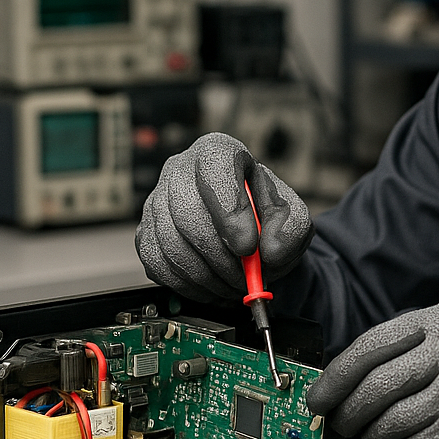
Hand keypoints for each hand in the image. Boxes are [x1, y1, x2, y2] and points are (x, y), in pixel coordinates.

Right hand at [135, 132, 313, 302]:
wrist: (249, 236)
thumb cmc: (266, 218)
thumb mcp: (293, 217)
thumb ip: (291, 229)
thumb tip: (270, 250)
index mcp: (218, 152)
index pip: (215, 169)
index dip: (230, 212)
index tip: (248, 246)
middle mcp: (180, 170)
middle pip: (188, 213)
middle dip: (220, 256)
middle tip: (244, 278)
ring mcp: (157, 201)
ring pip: (172, 244)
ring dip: (207, 277)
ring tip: (233, 285)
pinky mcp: (145, 234)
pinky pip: (158, 265)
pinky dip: (188, 285)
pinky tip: (211, 286)